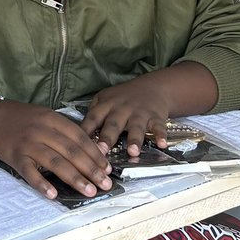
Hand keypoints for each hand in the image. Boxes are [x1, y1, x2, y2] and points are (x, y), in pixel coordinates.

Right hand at [0, 99, 112, 198]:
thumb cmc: (22, 119)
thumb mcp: (45, 117)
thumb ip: (65, 131)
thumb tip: (92, 150)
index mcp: (52, 119)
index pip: (79, 137)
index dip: (95, 154)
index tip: (108, 168)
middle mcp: (41, 130)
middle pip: (71, 151)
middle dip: (91, 169)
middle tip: (106, 184)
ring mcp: (28, 144)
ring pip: (55, 162)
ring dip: (74, 178)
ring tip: (89, 191)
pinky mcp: (15, 156)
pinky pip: (30, 172)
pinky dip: (41, 184)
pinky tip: (53, 194)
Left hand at [81, 65, 218, 155]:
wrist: (153, 87)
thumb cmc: (123, 97)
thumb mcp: (104, 99)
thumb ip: (92, 114)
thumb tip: (77, 133)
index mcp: (106, 106)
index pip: (93, 118)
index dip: (85, 130)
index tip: (78, 144)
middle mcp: (121, 109)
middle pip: (113, 124)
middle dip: (107, 137)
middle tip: (102, 151)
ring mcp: (139, 113)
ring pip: (136, 127)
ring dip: (134, 139)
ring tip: (132, 152)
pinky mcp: (155, 117)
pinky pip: (159, 127)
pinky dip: (161, 135)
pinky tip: (162, 144)